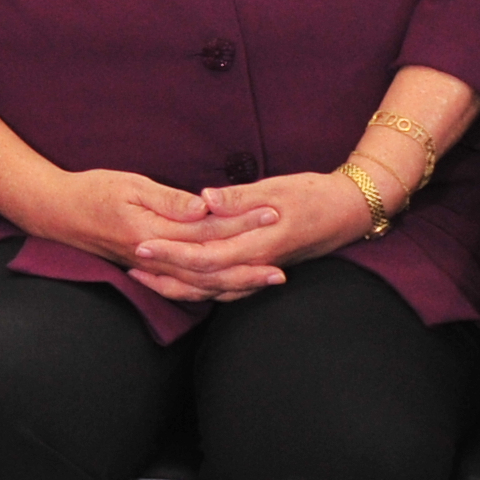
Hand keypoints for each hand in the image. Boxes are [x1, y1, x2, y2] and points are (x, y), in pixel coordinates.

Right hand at [25, 166, 288, 304]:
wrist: (54, 212)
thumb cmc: (91, 191)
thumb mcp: (130, 185)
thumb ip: (169, 200)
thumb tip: (204, 206)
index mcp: (152, 232)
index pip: (208, 230)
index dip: (243, 223)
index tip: (274, 215)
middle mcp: (154, 258)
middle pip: (210, 268)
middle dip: (248, 268)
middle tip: (282, 270)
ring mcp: (150, 269)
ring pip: (198, 285)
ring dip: (234, 285)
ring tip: (264, 283)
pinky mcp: (147, 272)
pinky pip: (183, 289)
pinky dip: (210, 292)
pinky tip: (229, 290)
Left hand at [131, 166, 396, 301]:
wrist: (349, 211)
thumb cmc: (314, 194)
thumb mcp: (277, 189)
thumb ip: (239, 198)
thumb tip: (204, 200)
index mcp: (257, 244)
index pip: (204, 256)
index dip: (170, 253)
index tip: (141, 244)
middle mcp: (256, 264)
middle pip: (202, 280)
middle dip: (164, 273)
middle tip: (130, 262)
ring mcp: (259, 271)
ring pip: (212, 289)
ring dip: (177, 285)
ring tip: (144, 275)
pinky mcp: (262, 270)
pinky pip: (226, 288)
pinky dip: (200, 288)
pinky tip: (181, 283)